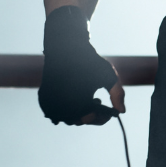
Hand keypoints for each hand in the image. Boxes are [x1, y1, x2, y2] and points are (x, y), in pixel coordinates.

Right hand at [39, 5, 124, 125]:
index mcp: (79, 106)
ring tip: (89, 99)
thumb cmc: (89, 61)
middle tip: (99, 103)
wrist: (64, 46)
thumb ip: (118, 95)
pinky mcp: (44, 99)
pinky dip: (65, 108)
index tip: (109, 112)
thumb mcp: (109, 76)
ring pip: (67, 117)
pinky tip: (74, 97)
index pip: (92, 119)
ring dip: (78, 112)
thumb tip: (121, 111)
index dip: (102, 116)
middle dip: (91, 114)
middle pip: (79, 120)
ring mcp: (51, 105)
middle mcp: (62, 108)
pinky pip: (55, 111)